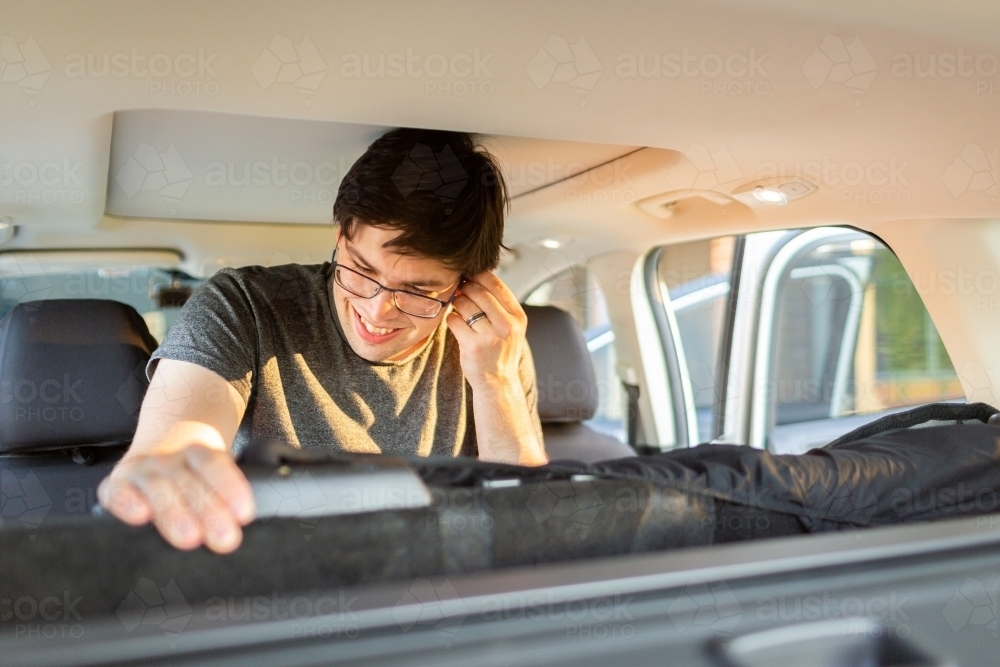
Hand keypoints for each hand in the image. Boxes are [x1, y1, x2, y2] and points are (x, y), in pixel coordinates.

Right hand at [97, 444, 255, 553]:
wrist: (159, 446)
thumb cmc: (193, 475)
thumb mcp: (213, 475)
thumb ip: (227, 496)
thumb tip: (244, 523)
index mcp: (198, 453)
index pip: (214, 464)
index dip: (230, 487)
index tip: (244, 514)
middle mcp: (169, 459)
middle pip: (189, 481)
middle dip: (208, 510)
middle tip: (224, 538)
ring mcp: (142, 470)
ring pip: (157, 487)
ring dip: (174, 513)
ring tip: (190, 538)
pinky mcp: (115, 485)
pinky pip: (117, 492)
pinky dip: (126, 503)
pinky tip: (139, 516)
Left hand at [445, 271, 527, 391]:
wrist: (498, 382)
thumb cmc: (500, 351)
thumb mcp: (511, 327)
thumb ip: (500, 305)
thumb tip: (476, 278)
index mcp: (518, 317)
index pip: (497, 285)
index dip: (480, 275)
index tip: (470, 275)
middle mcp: (507, 325)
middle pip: (480, 292)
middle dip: (465, 287)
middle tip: (460, 289)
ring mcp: (490, 336)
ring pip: (465, 305)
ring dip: (457, 302)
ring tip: (458, 306)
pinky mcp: (473, 346)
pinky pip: (454, 321)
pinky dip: (451, 318)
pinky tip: (455, 322)